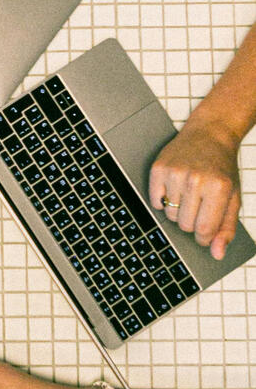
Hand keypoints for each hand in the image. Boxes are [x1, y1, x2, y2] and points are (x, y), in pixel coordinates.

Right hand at [149, 119, 240, 259]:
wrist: (209, 135)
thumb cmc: (222, 168)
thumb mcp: (233, 198)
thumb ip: (226, 228)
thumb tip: (217, 253)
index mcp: (219, 188)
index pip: (204, 230)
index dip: (204, 236)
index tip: (206, 230)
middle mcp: (196, 180)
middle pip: (184, 224)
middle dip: (191, 221)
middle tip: (199, 205)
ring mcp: (175, 173)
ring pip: (170, 215)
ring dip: (178, 209)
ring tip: (188, 193)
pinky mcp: (158, 168)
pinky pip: (155, 201)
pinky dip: (163, 201)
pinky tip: (175, 188)